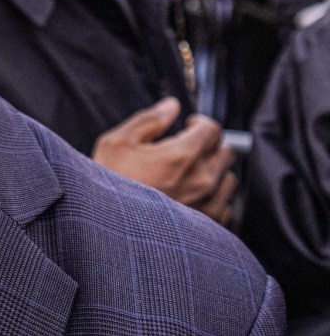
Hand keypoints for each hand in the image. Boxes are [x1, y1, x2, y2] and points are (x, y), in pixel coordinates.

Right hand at [92, 97, 235, 224]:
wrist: (107, 229)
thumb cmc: (109, 186)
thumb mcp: (117, 143)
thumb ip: (149, 120)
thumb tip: (171, 105)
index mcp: (182, 155)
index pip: (212, 129)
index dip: (199, 123)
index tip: (188, 126)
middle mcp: (202, 180)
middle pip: (226, 152)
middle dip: (209, 146)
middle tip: (187, 150)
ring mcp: (208, 206)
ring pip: (228, 180)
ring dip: (214, 173)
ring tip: (189, 176)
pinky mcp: (208, 228)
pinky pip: (225, 208)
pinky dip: (214, 200)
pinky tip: (192, 199)